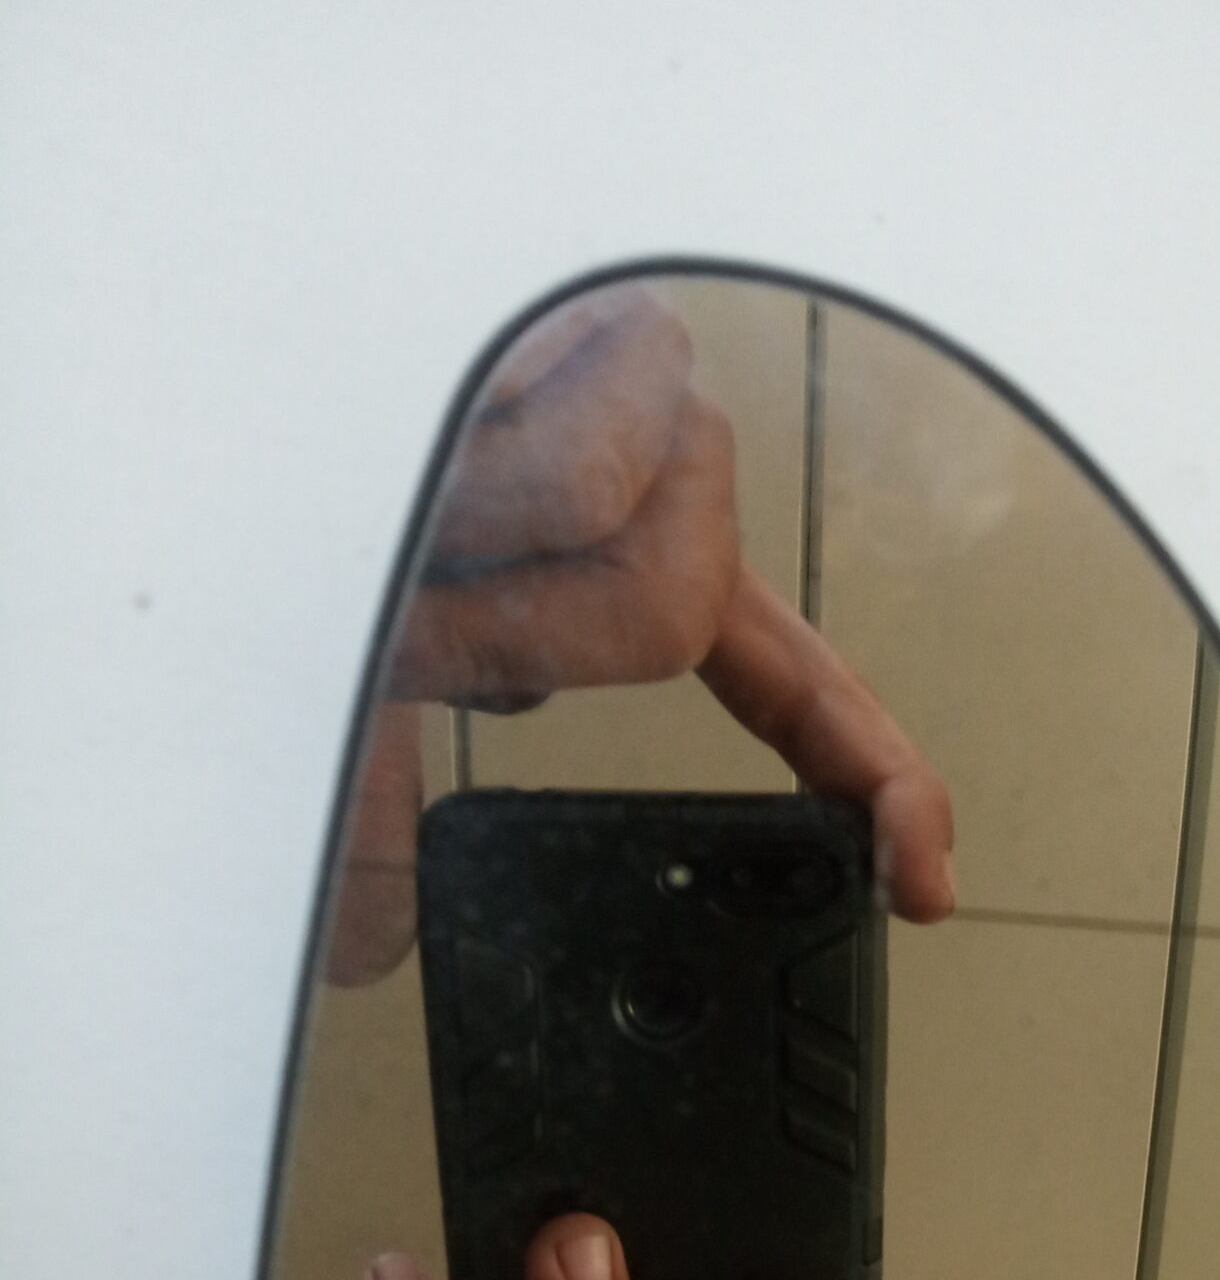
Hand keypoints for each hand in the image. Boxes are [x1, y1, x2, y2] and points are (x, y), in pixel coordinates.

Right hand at [330, 285, 954, 984]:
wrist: (235, 343)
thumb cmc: (276, 493)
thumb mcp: (334, 674)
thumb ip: (379, 812)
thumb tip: (366, 948)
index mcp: (619, 558)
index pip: (786, 680)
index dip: (863, 774)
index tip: (924, 881)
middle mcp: (655, 467)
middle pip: (677, 613)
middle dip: (524, 619)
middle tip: (406, 545)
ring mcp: (646, 388)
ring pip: (644, 562)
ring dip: (494, 544)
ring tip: (402, 464)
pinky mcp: (623, 331)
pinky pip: (599, 481)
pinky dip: (493, 475)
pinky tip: (432, 409)